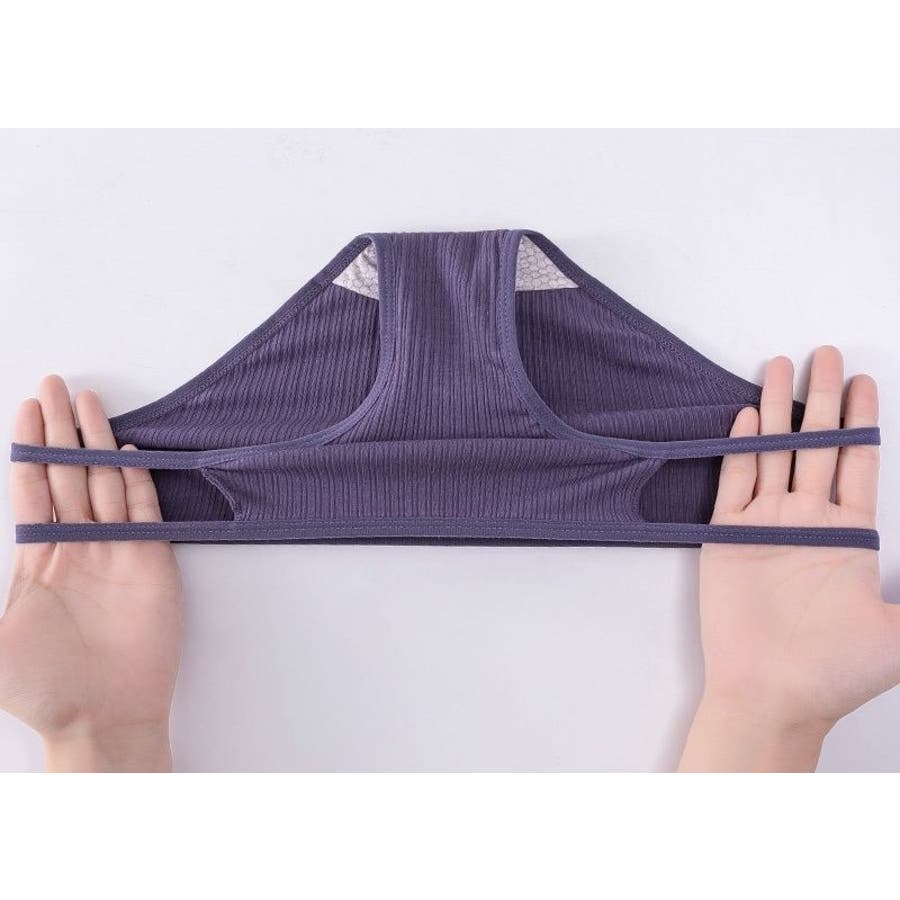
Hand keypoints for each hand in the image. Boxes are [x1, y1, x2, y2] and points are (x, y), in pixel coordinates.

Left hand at [1, 376, 181, 770]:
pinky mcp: (152, 564)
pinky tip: (128, 454)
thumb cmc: (41, 687)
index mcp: (38, 558)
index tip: (28, 408)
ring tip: (90, 402)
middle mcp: (78, 546)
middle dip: (61, 430)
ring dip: (97, 443)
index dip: (30, 448)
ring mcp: (117, 552)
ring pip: (105, 484)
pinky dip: (138, 483)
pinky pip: (144, 513)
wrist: (102, 717)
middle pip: (69, 474)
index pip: (34, 489)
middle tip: (57, 385)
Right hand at [679, 346, 897, 771]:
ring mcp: (766, 526)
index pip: (857, 462)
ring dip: (778, 413)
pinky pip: (735, 482)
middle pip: (816, 446)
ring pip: (773, 455)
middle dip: (821, 400)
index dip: (861, 421)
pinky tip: (747, 419)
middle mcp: (808, 520)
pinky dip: (740, 450)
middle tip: (825, 355)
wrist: (772, 693)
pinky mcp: (729, 536)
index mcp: (849, 534)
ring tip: (778, 369)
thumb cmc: (837, 668)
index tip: (865, 382)